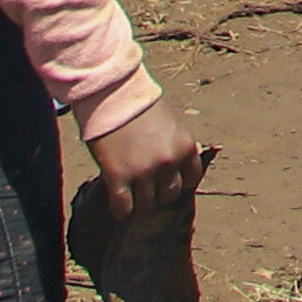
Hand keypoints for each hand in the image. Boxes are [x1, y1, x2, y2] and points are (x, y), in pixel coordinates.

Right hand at [84, 96, 207, 223]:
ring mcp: (143, 172)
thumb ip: (174, 145)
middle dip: (158, 192)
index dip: (178, 181)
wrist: (110, 91)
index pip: (191, 179)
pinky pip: (122, 208)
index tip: (168, 181)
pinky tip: (118, 206)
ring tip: (130, 194)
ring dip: (138, 201)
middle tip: (146, 187)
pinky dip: (120, 210)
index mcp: (185, 147)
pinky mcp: (117, 177)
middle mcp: (168, 162)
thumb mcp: (170, 122)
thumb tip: (176, 166)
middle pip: (169, 195)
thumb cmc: (139, 103)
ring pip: (146, 205)